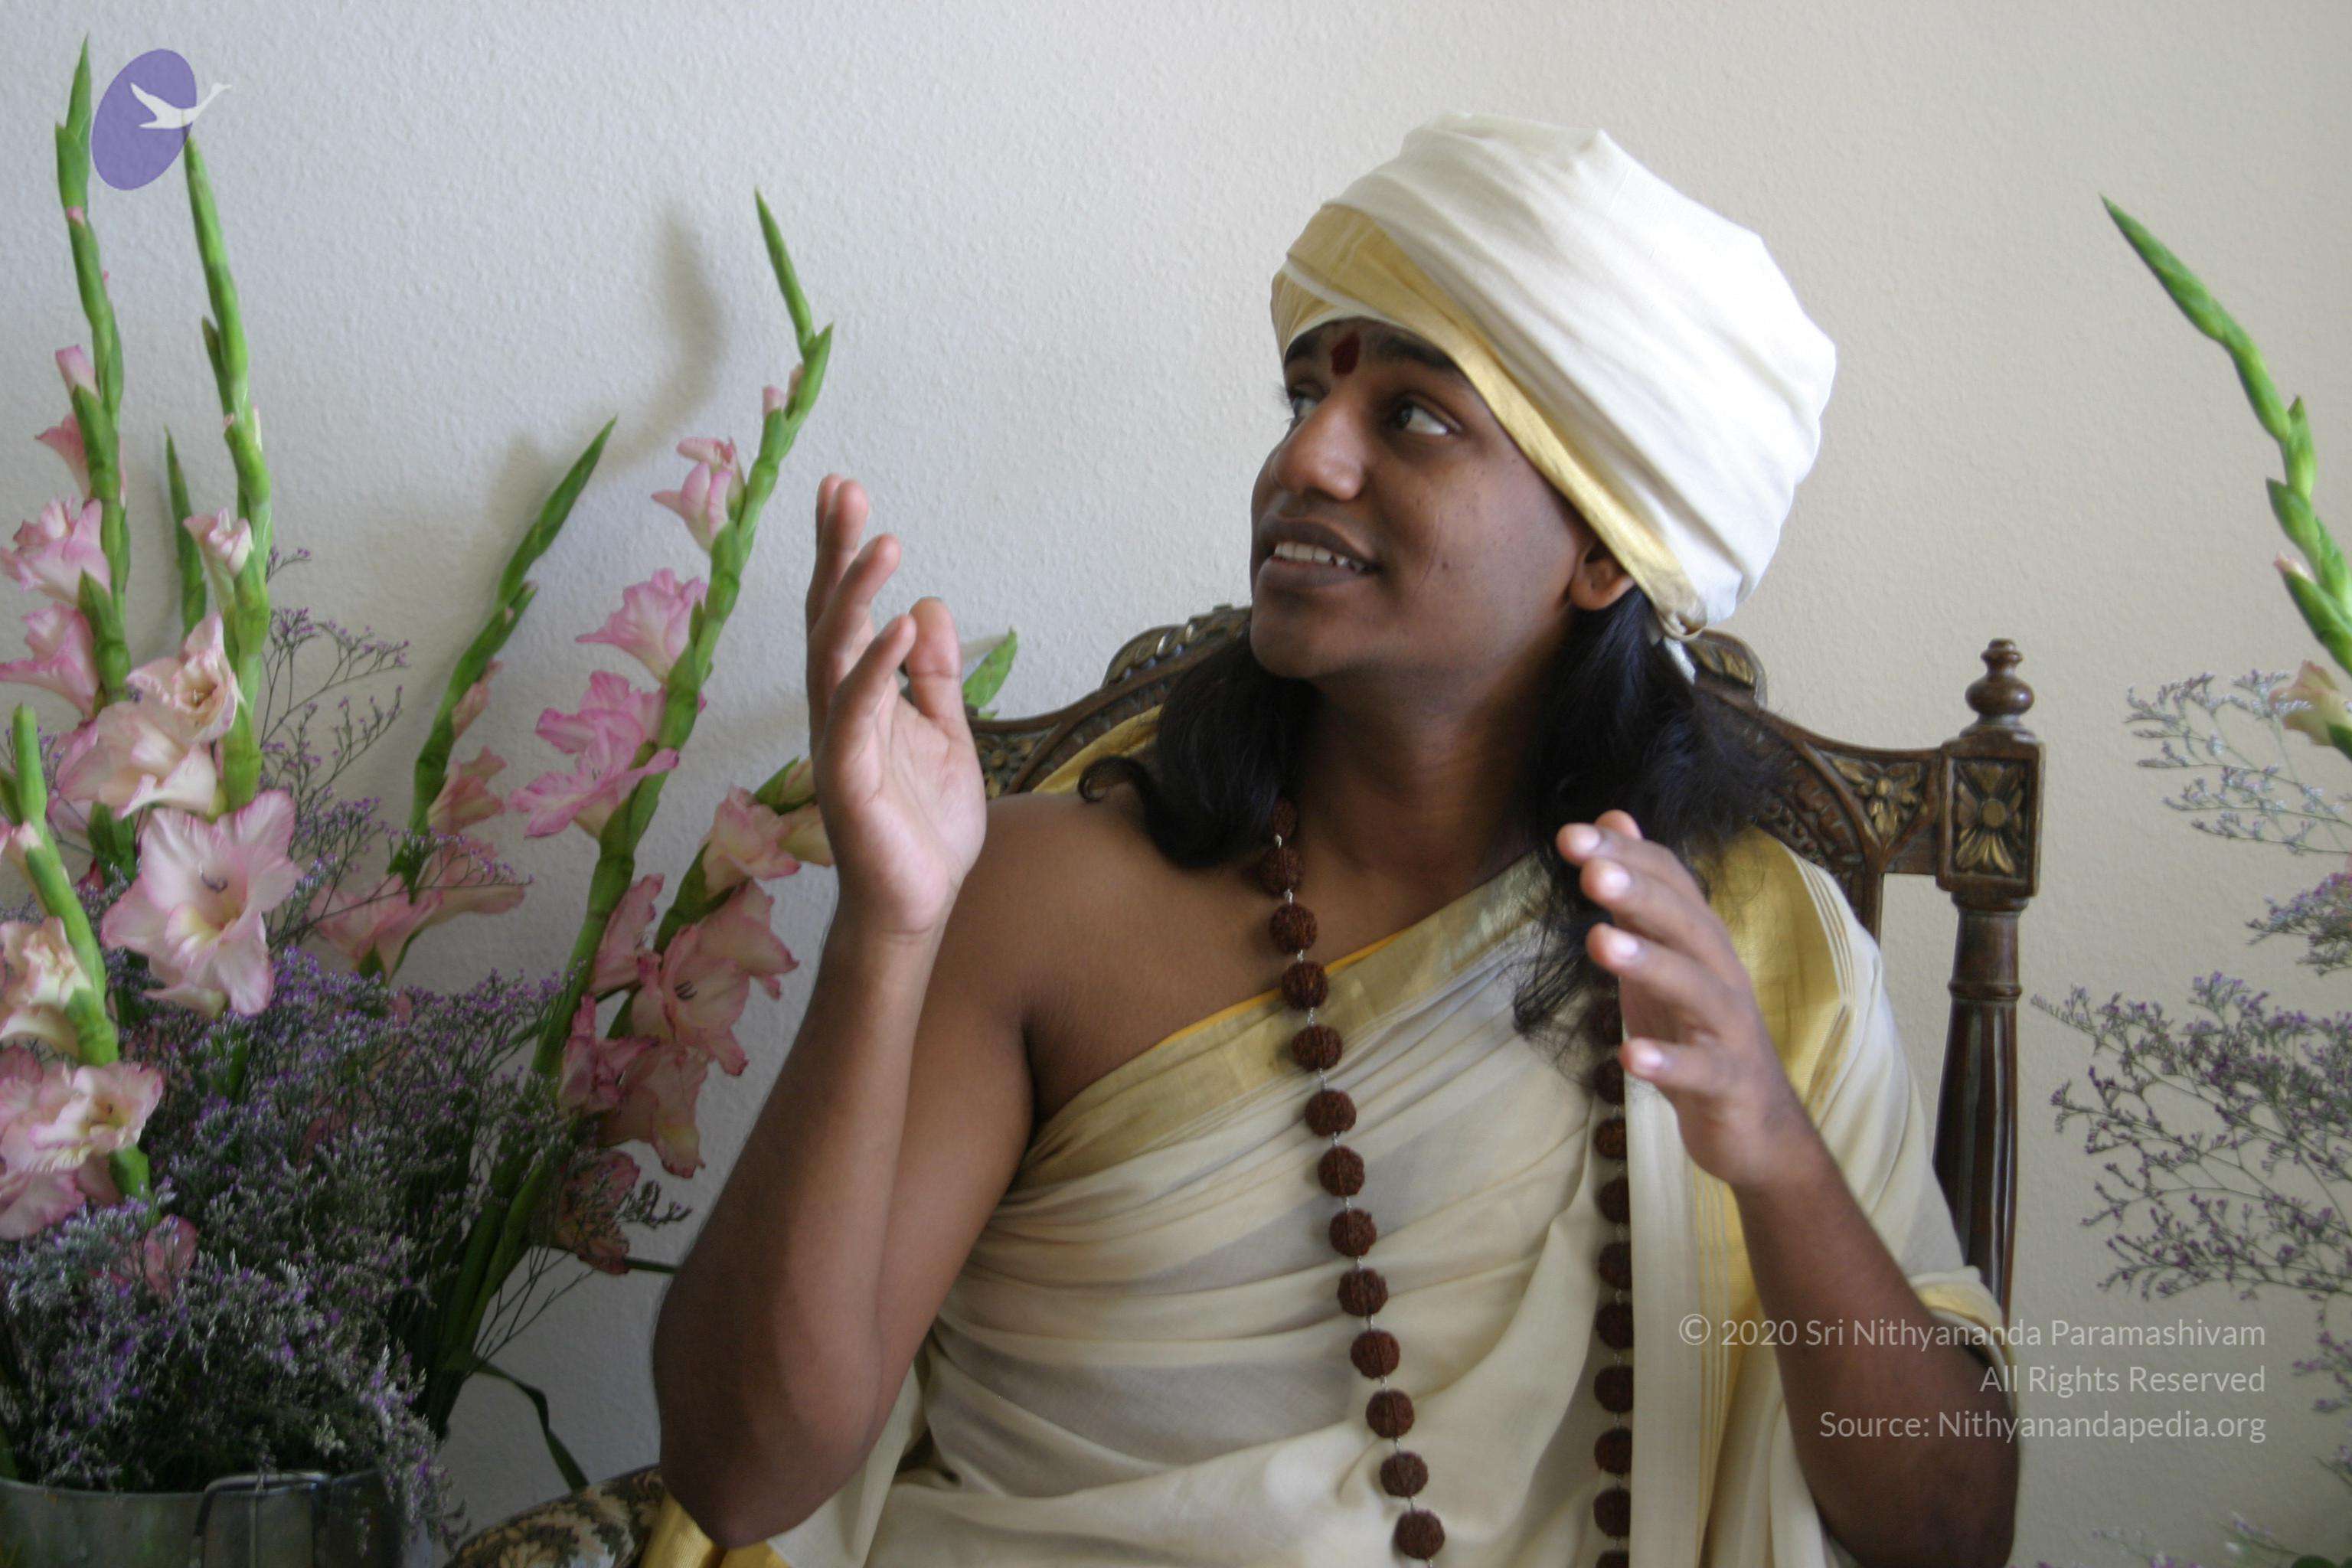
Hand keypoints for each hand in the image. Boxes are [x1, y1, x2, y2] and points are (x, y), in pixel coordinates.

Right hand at [804, 475, 986, 942]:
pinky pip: (858, 713)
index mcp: (859, 698)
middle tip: (842, 488)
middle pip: (828, 617)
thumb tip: (933, 605)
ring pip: (834, 654)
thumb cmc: (923, 827)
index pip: (845, 612)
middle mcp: (838, 711)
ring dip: (856, 595)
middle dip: (834, 553)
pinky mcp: (848, 779)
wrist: (919, 904)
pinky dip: (878, 667)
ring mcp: (839, 743)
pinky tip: (901, 624)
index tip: (845, 493)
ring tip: (882, 542)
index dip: (842, 554)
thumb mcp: (944, 734)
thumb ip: (936, 676)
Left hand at [1558, 809, 1821, 1193]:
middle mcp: (1721, 974)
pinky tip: (1629, 1056)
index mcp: (1700, 942)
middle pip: (1686, 925)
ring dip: (1650, 964)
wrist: (1757, 1125)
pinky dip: (1668, 1063)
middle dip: (1641, 895)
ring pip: (1697, 988)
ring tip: (1599, 943)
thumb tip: (1613, 820)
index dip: (1625, 858)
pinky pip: (1701, 1071)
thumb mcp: (1664, 957)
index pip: (1670, 884)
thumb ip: (1639, 895)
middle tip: (1591, 872)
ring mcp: (1729, 1029)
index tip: (1569, 836)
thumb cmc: (1699, 1033)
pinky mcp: (1729, 1083)